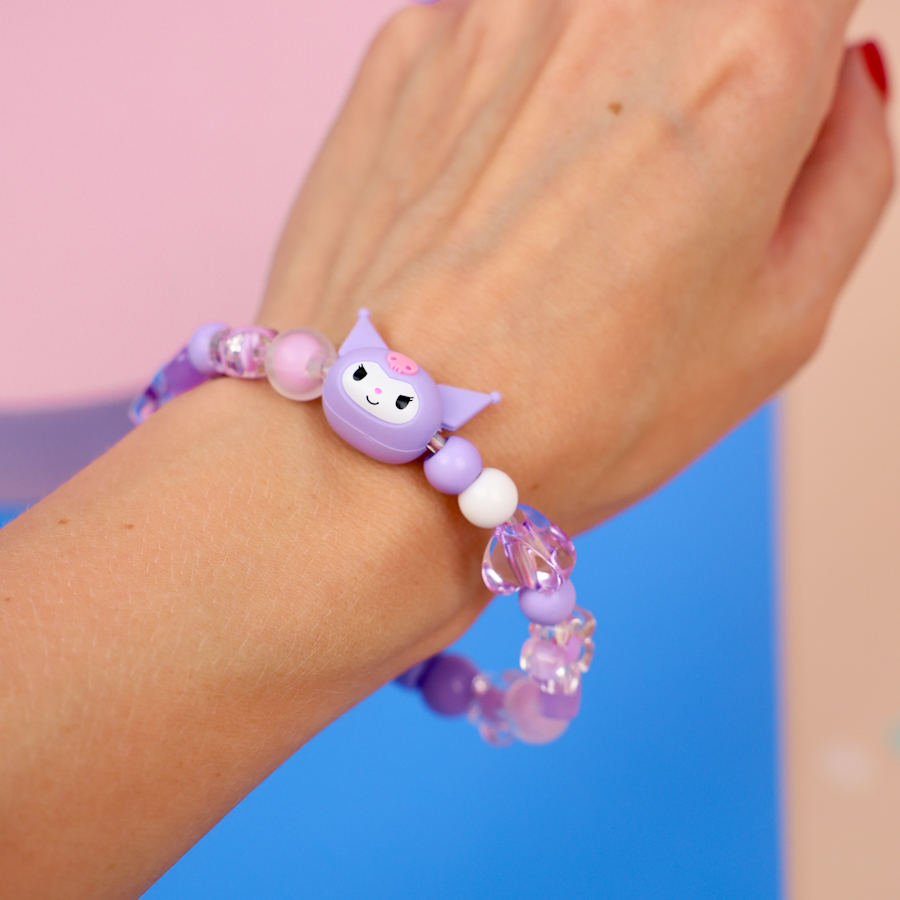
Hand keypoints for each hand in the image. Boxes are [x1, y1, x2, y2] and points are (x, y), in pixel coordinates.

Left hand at [260, 0, 891, 531]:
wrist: (379, 450)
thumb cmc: (582, 414)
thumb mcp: (780, 323)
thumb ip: (848, 170)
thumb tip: (844, 76)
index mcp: (740, 53)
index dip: (801, 42)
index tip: (774, 106)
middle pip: (693, 0)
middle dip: (698, 73)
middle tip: (663, 190)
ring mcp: (489, 15)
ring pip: (589, 22)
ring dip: (598, 92)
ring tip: (560, 220)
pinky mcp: (402, 52)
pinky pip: (491, 50)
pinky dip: (507, 111)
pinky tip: (485, 215)